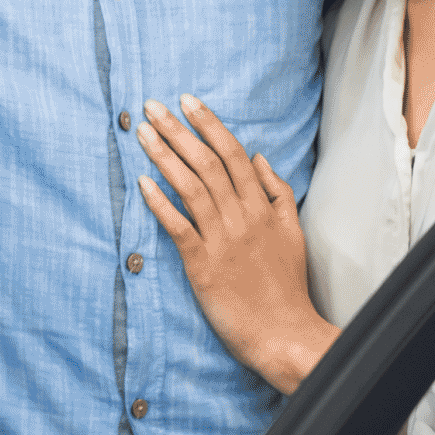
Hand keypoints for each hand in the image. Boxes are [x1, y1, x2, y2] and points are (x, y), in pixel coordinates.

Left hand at [136, 96, 338, 394]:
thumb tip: (259, 157)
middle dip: (177, 130)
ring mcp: (222, 240)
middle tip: (152, 105)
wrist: (284, 333)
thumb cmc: (287, 286)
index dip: (209, 124)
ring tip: (141, 132)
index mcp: (262, 207)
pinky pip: (178, 226)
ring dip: (163, 155)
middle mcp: (242, 217)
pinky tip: (141, 182)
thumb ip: (278, 194)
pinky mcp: (202, 265)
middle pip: (207, 162)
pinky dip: (160, 202)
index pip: (233, 153)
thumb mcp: (293, 233)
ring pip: (190, 186)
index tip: (188, 101)